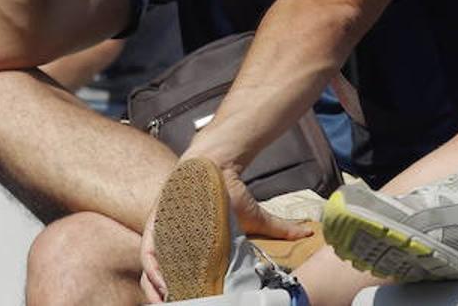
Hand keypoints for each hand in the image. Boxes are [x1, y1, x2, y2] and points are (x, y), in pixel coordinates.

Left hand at [139, 162, 310, 300]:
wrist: (218, 165)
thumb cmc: (231, 190)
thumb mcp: (255, 218)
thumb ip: (278, 230)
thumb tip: (308, 232)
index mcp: (193, 245)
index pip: (183, 277)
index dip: (186, 294)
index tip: (198, 304)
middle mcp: (174, 241)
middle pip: (165, 279)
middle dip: (171, 297)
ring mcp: (163, 232)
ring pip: (153, 271)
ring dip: (158, 291)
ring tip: (169, 304)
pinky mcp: (156, 222)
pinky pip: (148, 253)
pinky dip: (154, 272)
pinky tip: (162, 286)